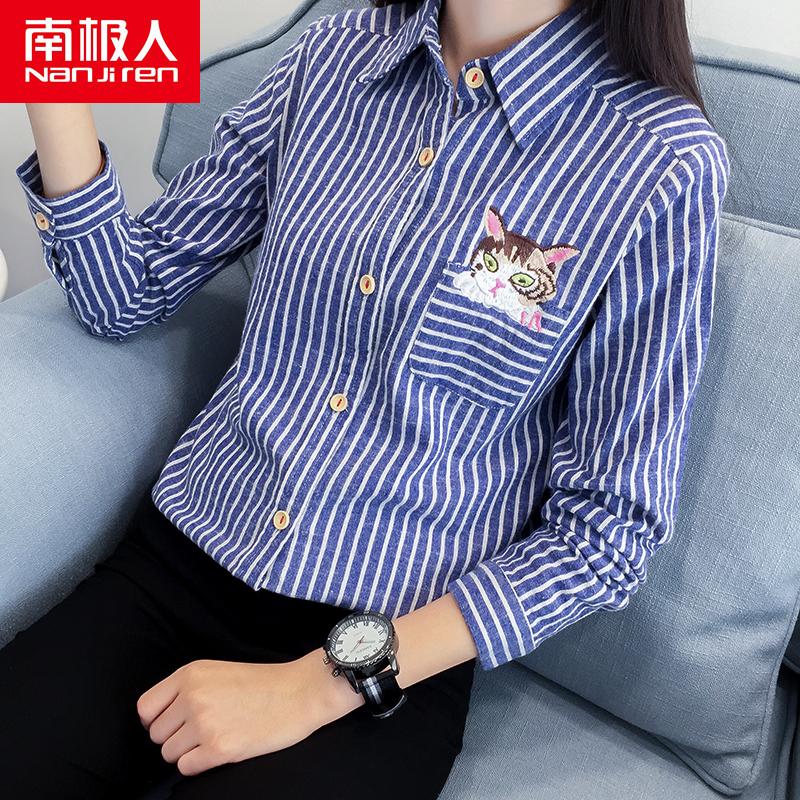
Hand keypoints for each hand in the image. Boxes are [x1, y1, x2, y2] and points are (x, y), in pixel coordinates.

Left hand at [136, 649, 362, 775]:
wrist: (300, 692)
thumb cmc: (263, 683)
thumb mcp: (217, 671)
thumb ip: (186, 689)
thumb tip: (156, 719)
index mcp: (190, 674)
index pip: (145, 708)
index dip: (156, 720)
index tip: (172, 723)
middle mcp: (192, 696)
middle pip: (156, 734)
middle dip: (175, 737)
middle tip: (203, 730)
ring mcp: (204, 723)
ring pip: (169, 754)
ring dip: (188, 752)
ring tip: (215, 737)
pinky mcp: (219, 748)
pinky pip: (186, 768)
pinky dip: (200, 764)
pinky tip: (221, 748)